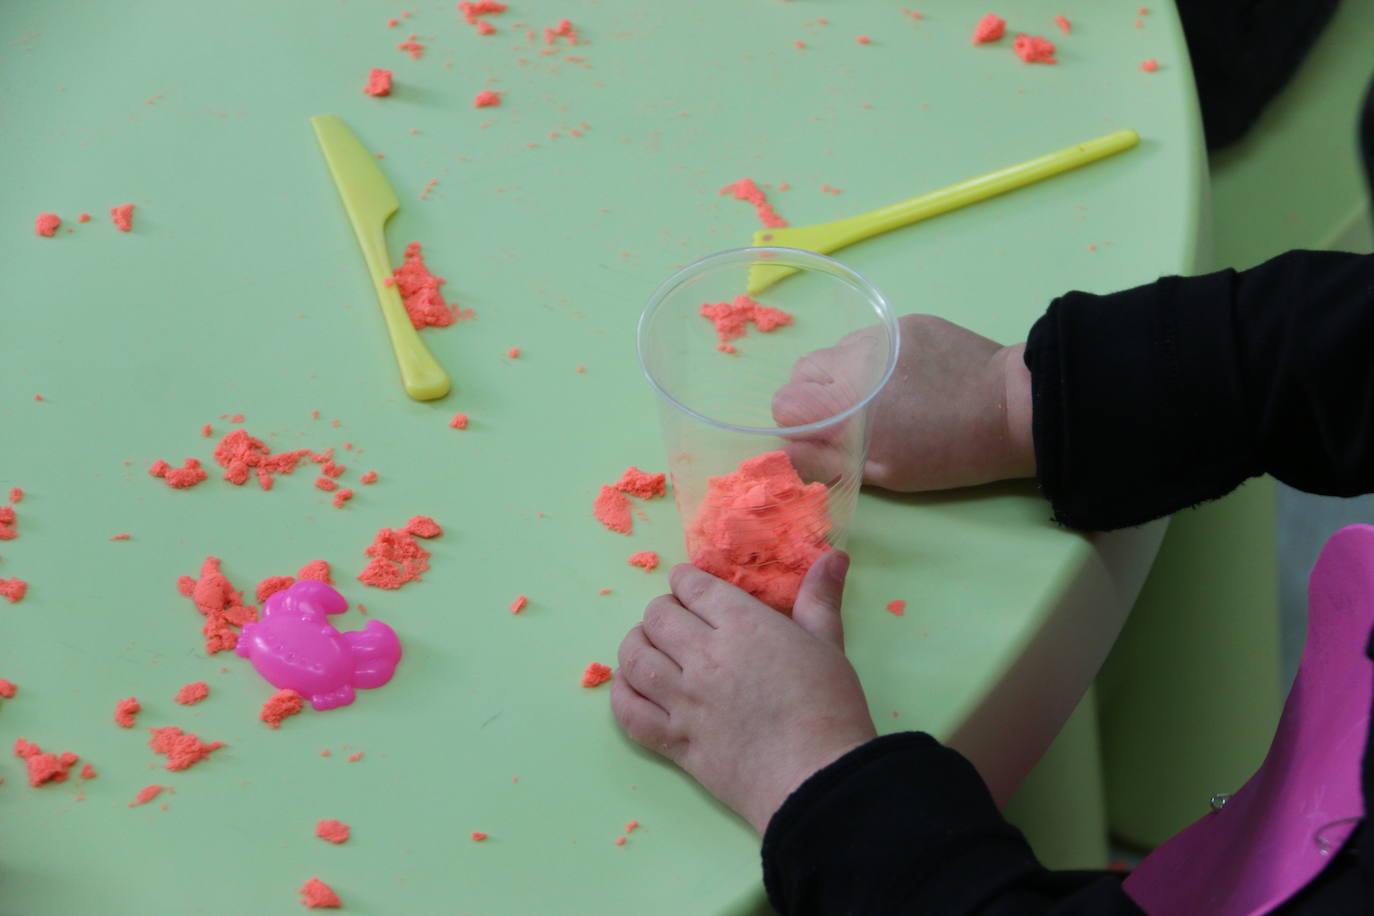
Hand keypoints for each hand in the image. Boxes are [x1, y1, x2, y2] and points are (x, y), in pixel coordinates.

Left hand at [611, 552, 876, 834]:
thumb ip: (820, 598)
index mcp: (741, 625)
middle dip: (663, 611)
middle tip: (676, 620)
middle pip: (657, 617)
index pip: (692, 587)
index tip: (689, 587)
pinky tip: (632, 688)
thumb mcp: (828, 644)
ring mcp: (684, 701)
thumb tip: (834, 555)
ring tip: (650, 648)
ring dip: (636, 646)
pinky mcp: (675, 741)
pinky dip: (622, 695)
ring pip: (635, 659)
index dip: (686, 581)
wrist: (817, 779)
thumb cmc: (829, 708)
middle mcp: (704, 656)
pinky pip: (629, 713)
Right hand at [772, 314, 1034, 491]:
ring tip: (882, 396)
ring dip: (843, 375)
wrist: (1014, 406)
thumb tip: (789, 449)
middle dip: (815, 397)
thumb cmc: (951, 453)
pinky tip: (906, 377)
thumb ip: (827, 461)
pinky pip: (868, 339)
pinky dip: (873, 359)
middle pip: (801, 372)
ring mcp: (880, 335)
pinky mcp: (904, 322)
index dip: (798, 424)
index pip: (785, 403)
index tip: (825, 437)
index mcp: (847, 403)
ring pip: (834, 352)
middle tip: (851, 419)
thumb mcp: (886, 474)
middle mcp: (854, 360)